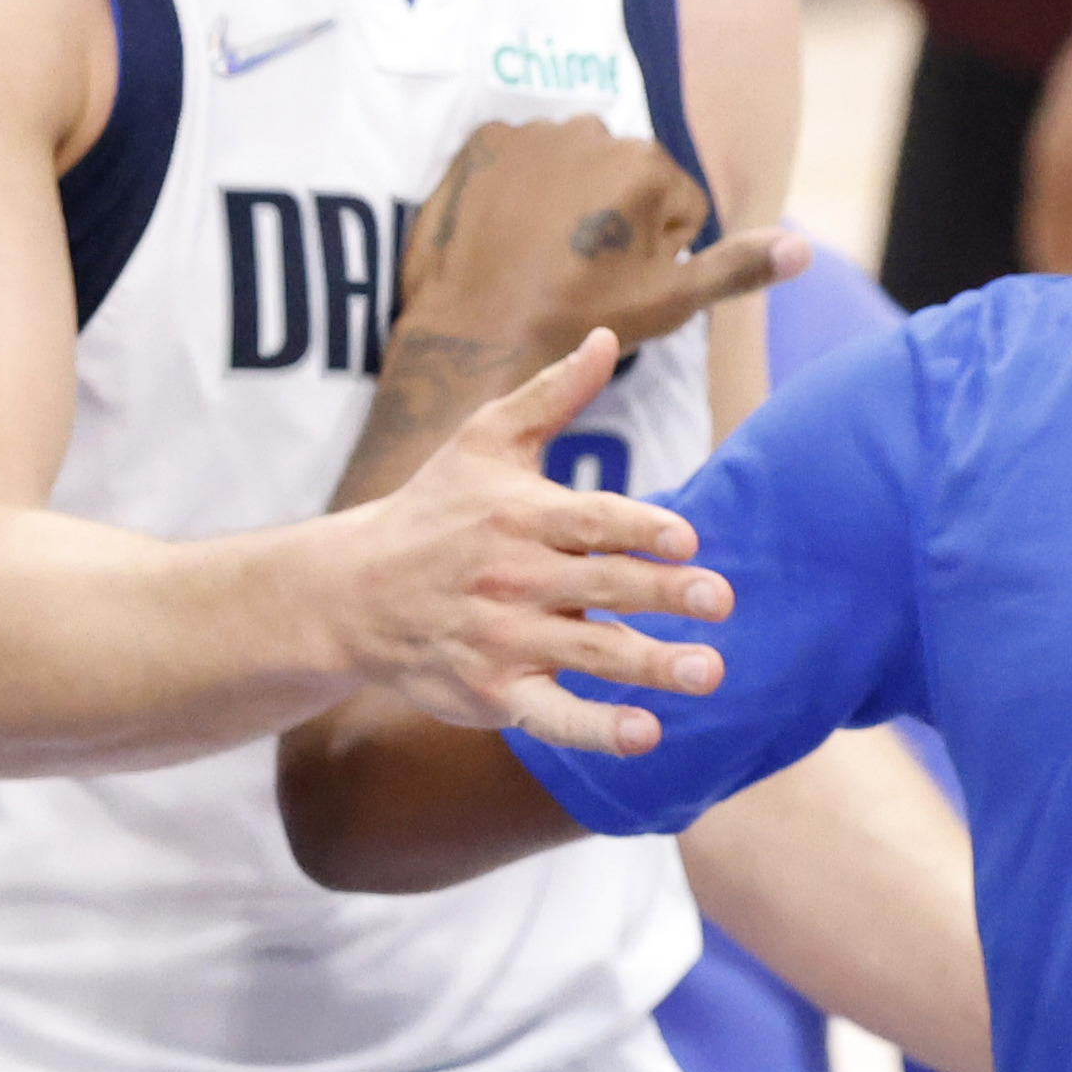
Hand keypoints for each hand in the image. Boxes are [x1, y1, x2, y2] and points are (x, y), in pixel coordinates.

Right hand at [339, 329, 736, 754]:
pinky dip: (597, 731)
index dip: (641, 530)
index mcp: (517, 515)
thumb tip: (605, 336)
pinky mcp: (491, 692)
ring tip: (708, 672)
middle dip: (664, 595)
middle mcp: (510, 578)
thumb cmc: (432, 512)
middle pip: (600, 588)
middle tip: (720, 601)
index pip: (590, 521)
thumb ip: (551, 395)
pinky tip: (646, 735)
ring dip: (651, 666)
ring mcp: (500, 639)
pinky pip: (552, 716)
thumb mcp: (481, 443)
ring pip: (588, 655)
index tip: (688, 539)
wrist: (351, 595)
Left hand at [397, 115, 805, 366]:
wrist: (476, 332)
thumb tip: (804, 249)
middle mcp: (595, 131)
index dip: (653, 250)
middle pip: (621, 178)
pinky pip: (515, 159)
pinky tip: (503, 231)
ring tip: (539, 254)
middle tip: (576, 271)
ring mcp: (533, 133)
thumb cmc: (579, 319)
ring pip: (569, 167)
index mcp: (651, 165)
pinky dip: (513, 188)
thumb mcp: (671, 299)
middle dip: (611, 218)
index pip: (674, 203)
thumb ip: (740, 265)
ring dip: (562, 200)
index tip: (617, 280)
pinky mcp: (480, 142)